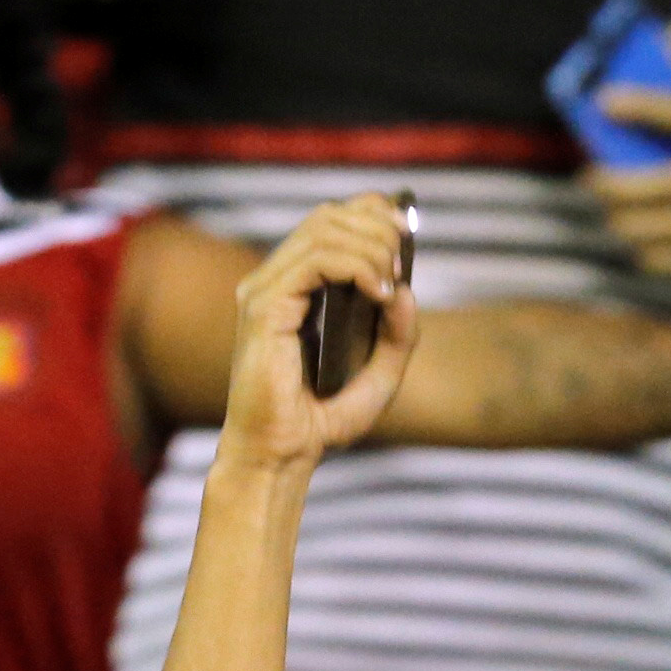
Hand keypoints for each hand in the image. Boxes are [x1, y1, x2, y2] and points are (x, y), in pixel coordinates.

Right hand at [220, 194, 416, 463]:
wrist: (280, 457)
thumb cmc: (318, 423)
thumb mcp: (379, 377)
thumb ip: (397, 336)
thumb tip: (407, 291)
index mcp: (293, 288)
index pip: (329, 221)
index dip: (370, 212)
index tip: (406, 233)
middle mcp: (273, 282)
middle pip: (328, 216)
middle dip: (376, 227)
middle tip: (402, 264)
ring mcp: (264, 291)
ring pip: (323, 230)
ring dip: (371, 248)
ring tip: (390, 285)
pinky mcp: (263, 307)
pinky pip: (316, 261)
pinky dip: (356, 266)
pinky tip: (378, 293)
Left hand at [585, 34, 670, 280]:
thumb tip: (666, 39)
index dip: (639, 105)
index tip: (603, 101)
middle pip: (660, 184)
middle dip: (614, 185)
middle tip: (590, 179)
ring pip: (664, 226)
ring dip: (625, 222)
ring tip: (609, 214)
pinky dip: (653, 255)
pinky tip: (637, 247)